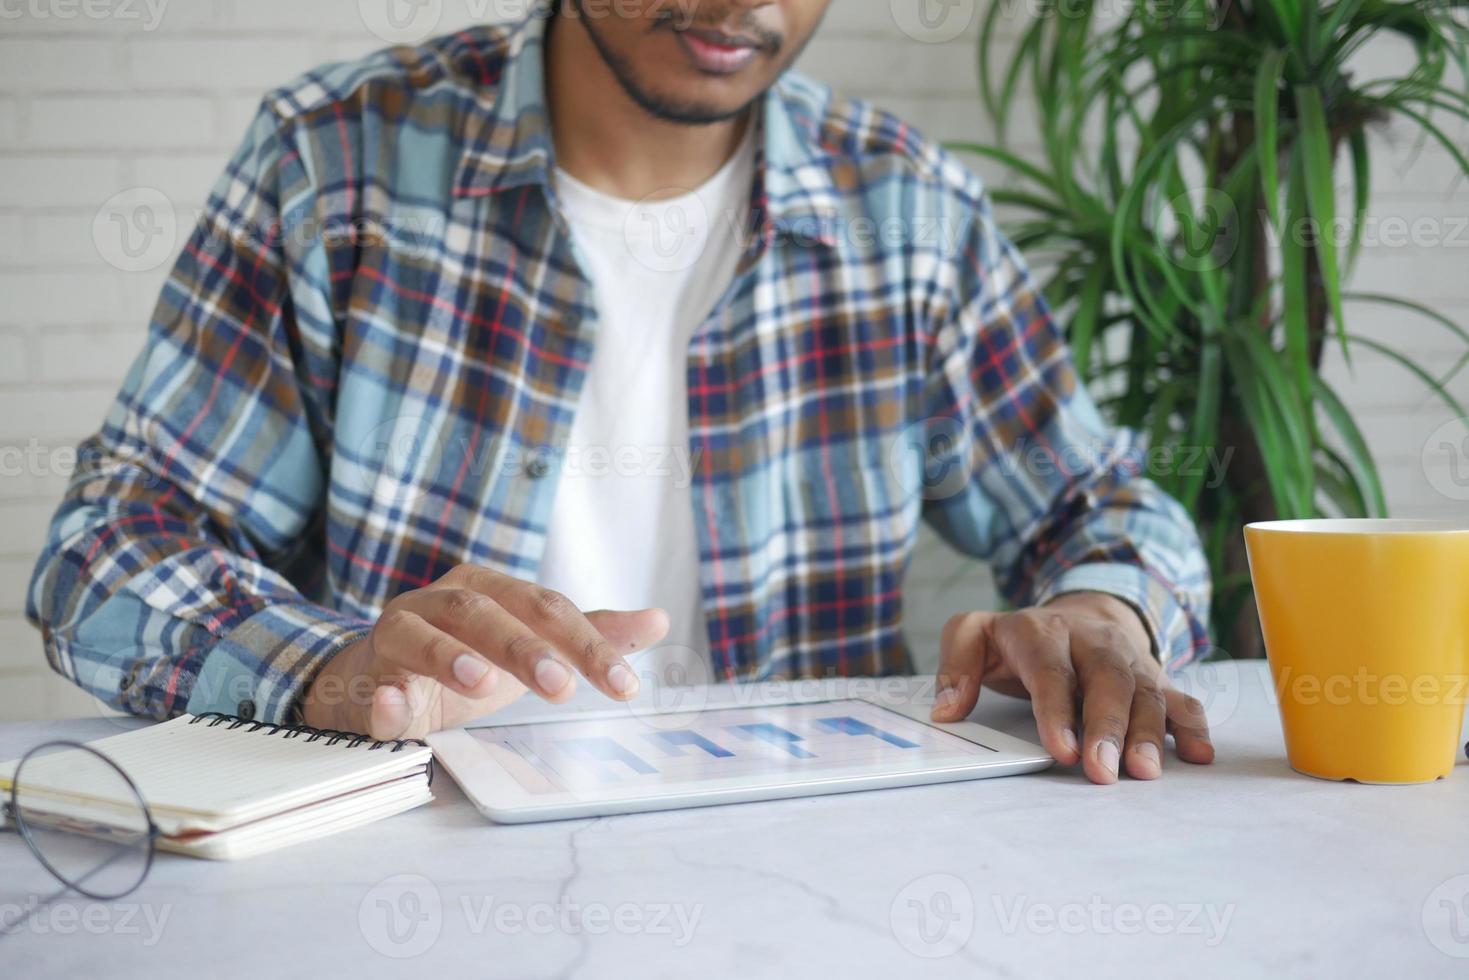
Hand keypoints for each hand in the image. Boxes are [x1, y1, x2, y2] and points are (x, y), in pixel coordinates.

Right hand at [300, 564, 669, 739]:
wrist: (377, 679)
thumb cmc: (464, 659)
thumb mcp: (530, 647)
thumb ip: (589, 634)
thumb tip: (659, 619)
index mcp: (490, 591)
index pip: (545, 609)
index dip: (587, 644)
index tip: (624, 685)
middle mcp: (441, 602)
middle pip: (484, 614)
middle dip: (524, 648)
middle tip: (561, 686)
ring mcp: (397, 634)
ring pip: (421, 634)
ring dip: (450, 657)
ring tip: (481, 684)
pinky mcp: (366, 675)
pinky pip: (371, 684)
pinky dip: (381, 696)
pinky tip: (394, 709)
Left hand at [929, 591, 1213, 783]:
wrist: (1083, 611)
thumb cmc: (1023, 638)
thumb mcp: (977, 634)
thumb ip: (956, 662)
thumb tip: (946, 710)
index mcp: (1043, 632)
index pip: (1051, 669)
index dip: (1056, 709)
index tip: (1060, 749)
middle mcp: (1092, 641)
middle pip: (1106, 679)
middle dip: (1107, 726)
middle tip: (1103, 772)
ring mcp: (1129, 659)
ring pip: (1146, 690)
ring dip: (1150, 732)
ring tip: (1145, 772)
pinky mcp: (1157, 677)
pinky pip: (1181, 697)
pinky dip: (1192, 725)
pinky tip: (1198, 755)